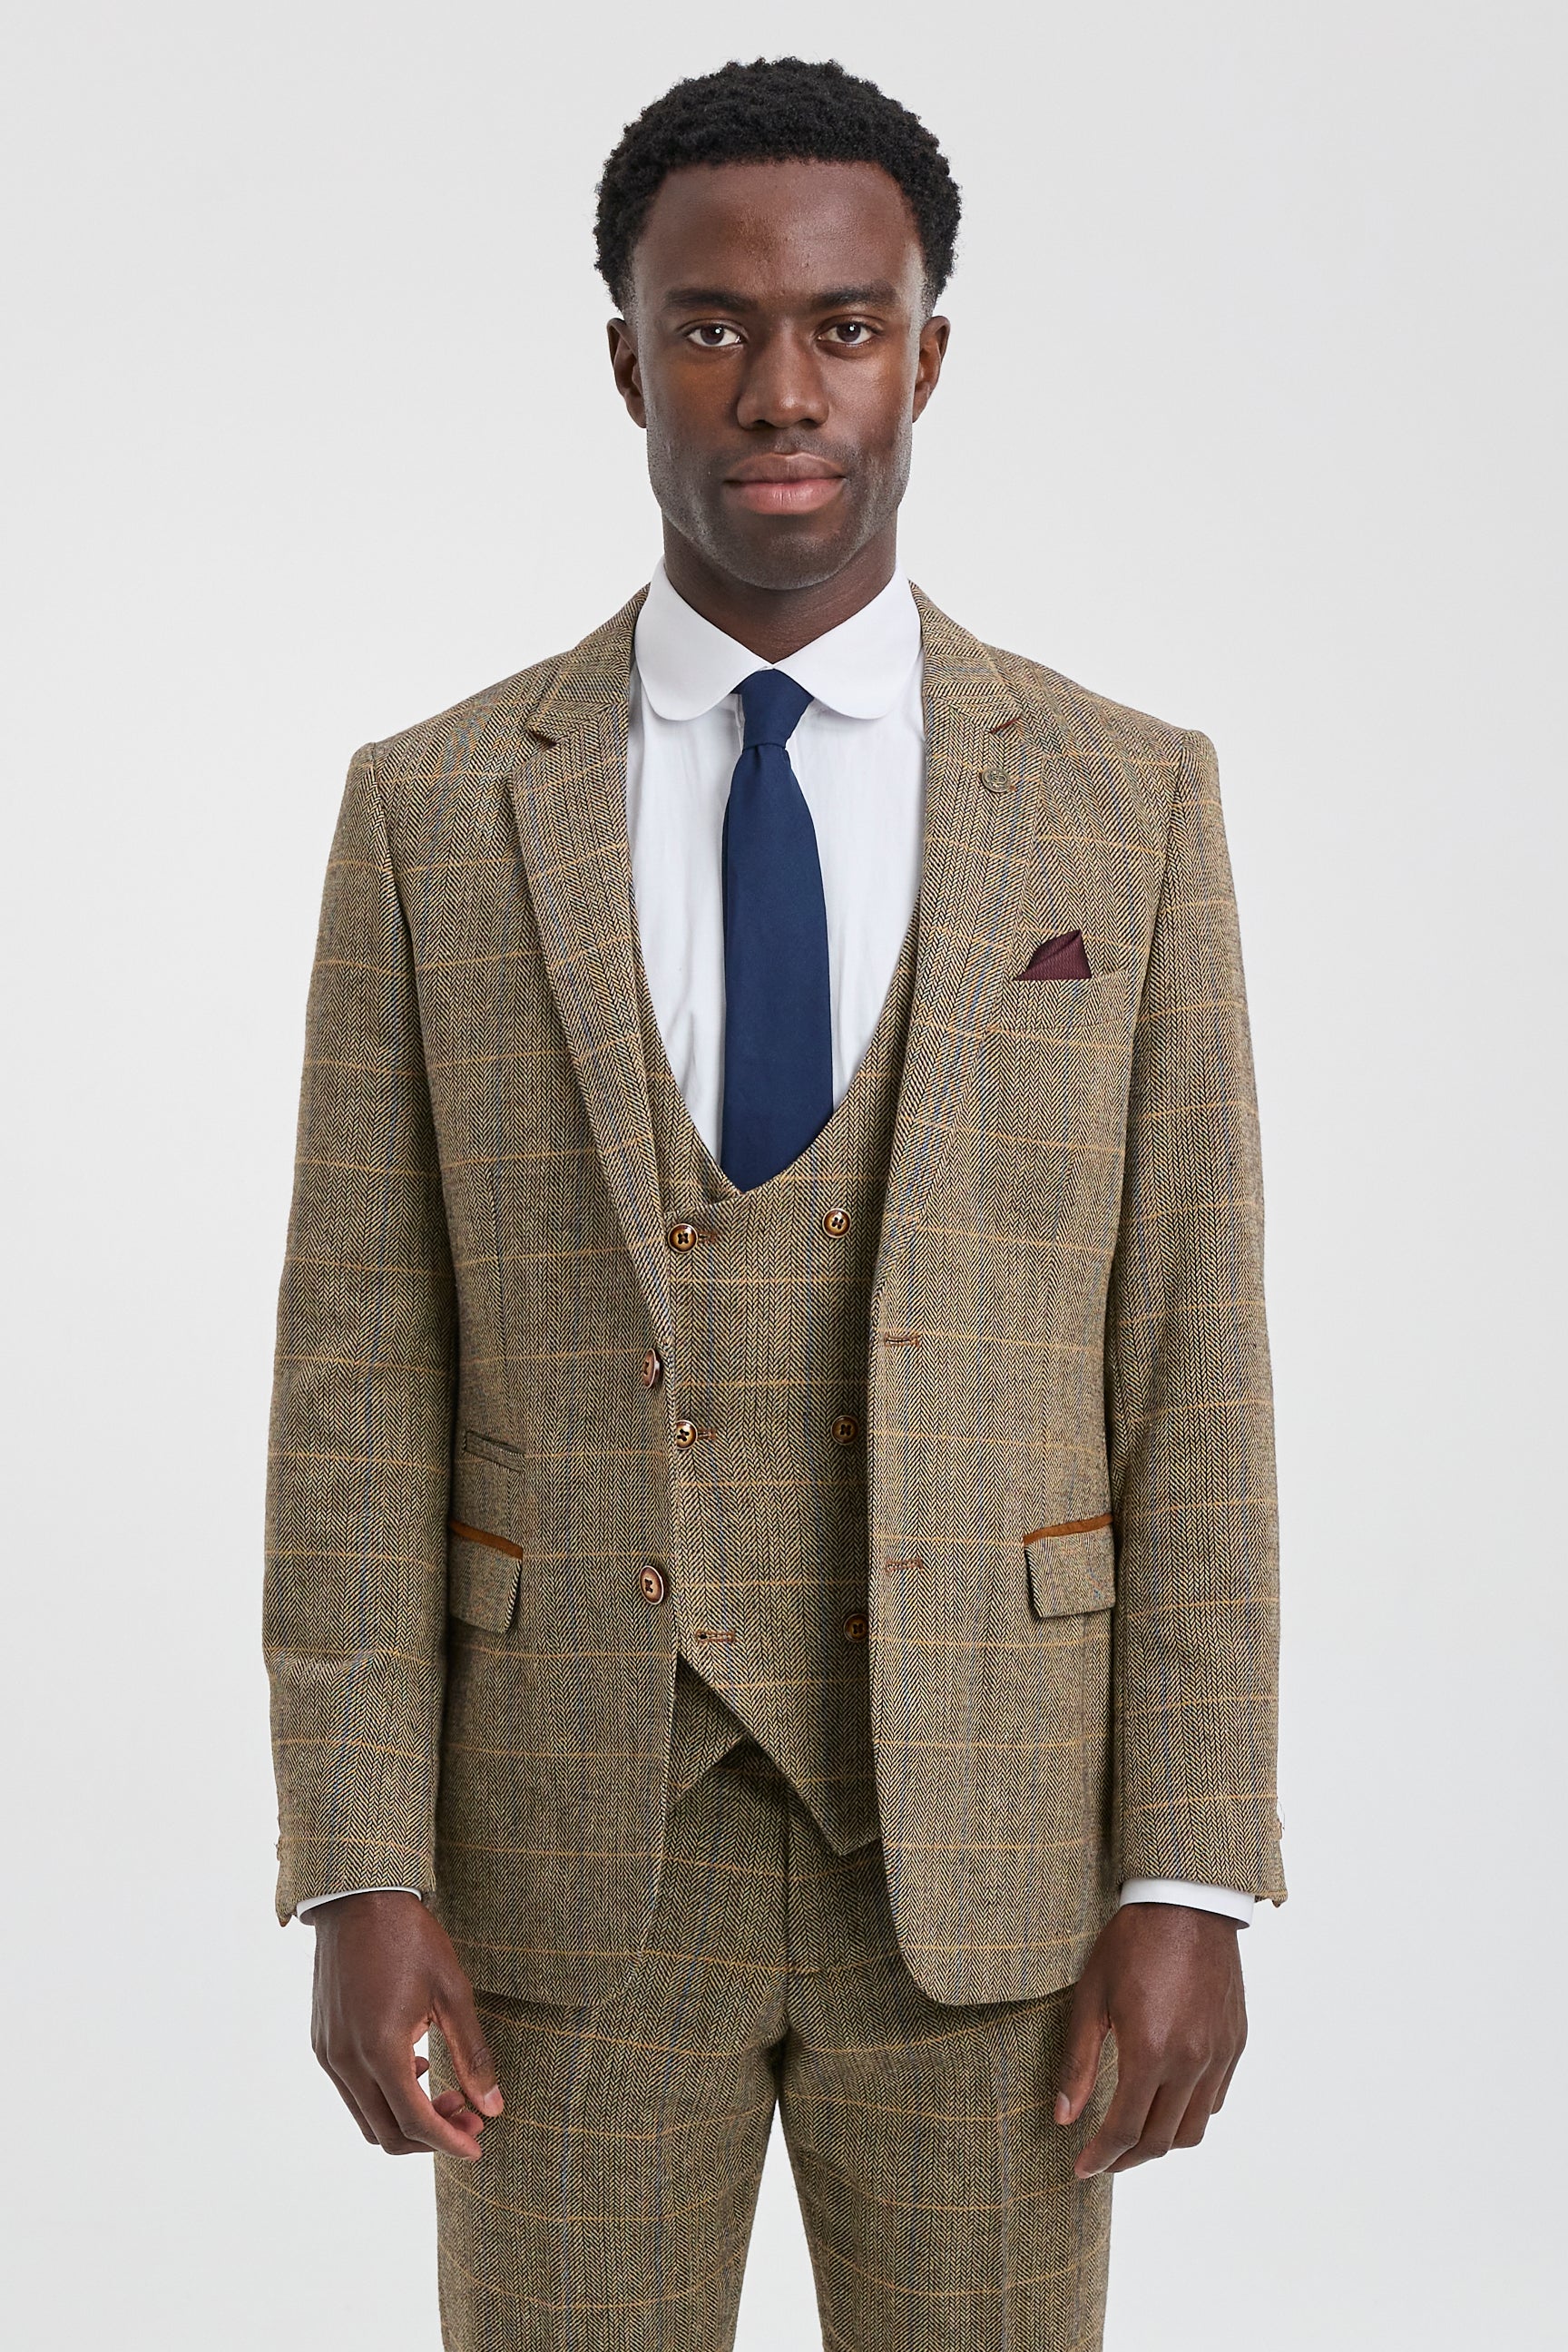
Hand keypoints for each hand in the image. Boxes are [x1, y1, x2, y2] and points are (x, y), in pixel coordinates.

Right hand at [310, 1891, 503, 2159]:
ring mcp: (329, 2053)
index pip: (415, 2123)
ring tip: (447, 2095)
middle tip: (469, 2117)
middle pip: (387, 2133)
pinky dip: (384, 2097)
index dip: (449, 2142)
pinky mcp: (322, 2043)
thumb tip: (494, 2108)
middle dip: (431, 2138)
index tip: (478, 2146)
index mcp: (380, 2049)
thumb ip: (472, 2055)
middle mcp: (346, 2061)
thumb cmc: (411, 1939)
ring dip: (407, 2119)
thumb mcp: (452, 1992)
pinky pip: (352, 2092)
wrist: (358, 1900)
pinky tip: (415, 2068)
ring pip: (366, 2118)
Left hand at [1054, 1903, 1245, 2175]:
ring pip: (1194, 2129)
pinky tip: (1166, 2100)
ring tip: (1134, 2136)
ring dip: (1162, 2142)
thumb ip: (1078, 2063)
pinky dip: (1190, 2113)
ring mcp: (1219, 2055)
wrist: (1187, 1903)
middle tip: (1103, 2159)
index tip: (1082, 2168)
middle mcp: (1191, 2061)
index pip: (1125, 2130)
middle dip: (1128, 2159)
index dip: (1101, 2157)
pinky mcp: (1235, 2043)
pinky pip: (1216, 2099)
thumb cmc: (1132, 1943)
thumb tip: (1063, 2116)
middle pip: (1161, 2140)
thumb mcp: (1091, 1997)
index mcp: (1151, 2051)